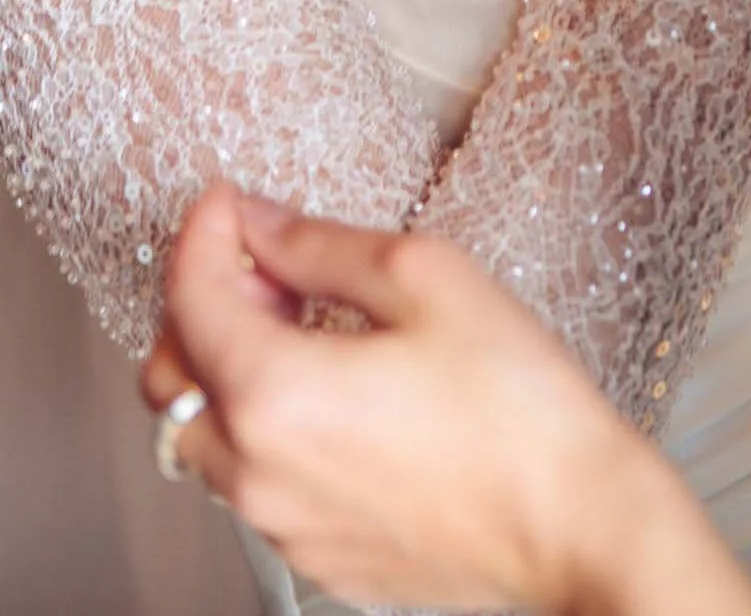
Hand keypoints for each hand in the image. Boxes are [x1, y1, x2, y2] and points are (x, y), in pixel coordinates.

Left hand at [141, 187, 750, 615]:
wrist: (574, 523)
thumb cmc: (518, 408)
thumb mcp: (426, 279)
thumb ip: (324, 247)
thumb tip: (263, 226)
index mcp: (276, 394)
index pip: (192, 296)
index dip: (206, 232)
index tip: (228, 203)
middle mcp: (257, 470)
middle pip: (170, 376)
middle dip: (201, 305)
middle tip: (262, 264)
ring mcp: (282, 523)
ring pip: (204, 435)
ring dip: (228, 369)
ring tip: (301, 326)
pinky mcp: (315, 553)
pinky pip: (251, 482)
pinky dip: (262, 427)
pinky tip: (332, 391)